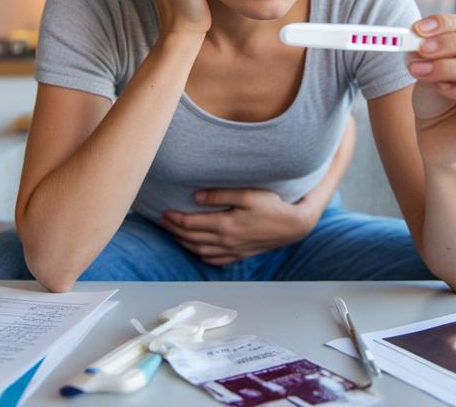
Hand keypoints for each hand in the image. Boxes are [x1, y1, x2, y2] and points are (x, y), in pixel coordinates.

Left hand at [159, 188, 320, 265]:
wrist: (293, 225)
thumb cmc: (272, 205)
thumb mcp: (247, 194)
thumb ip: (220, 195)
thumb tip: (196, 197)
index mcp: (225, 225)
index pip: (191, 224)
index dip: (174, 219)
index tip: (164, 212)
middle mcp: (226, 241)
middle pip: (191, 238)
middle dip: (174, 230)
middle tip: (163, 221)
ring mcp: (233, 250)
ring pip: (200, 250)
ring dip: (184, 242)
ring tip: (174, 233)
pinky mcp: (240, 255)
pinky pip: (214, 260)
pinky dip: (201, 255)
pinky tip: (197, 249)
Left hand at [407, 13, 455, 168]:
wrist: (437, 135)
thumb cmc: (438, 96)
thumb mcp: (430, 65)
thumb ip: (430, 49)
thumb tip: (418, 36)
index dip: (447, 23)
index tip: (417, 29)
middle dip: (451, 43)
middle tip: (420, 49)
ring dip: (450, 67)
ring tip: (422, 72)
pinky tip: (441, 89)